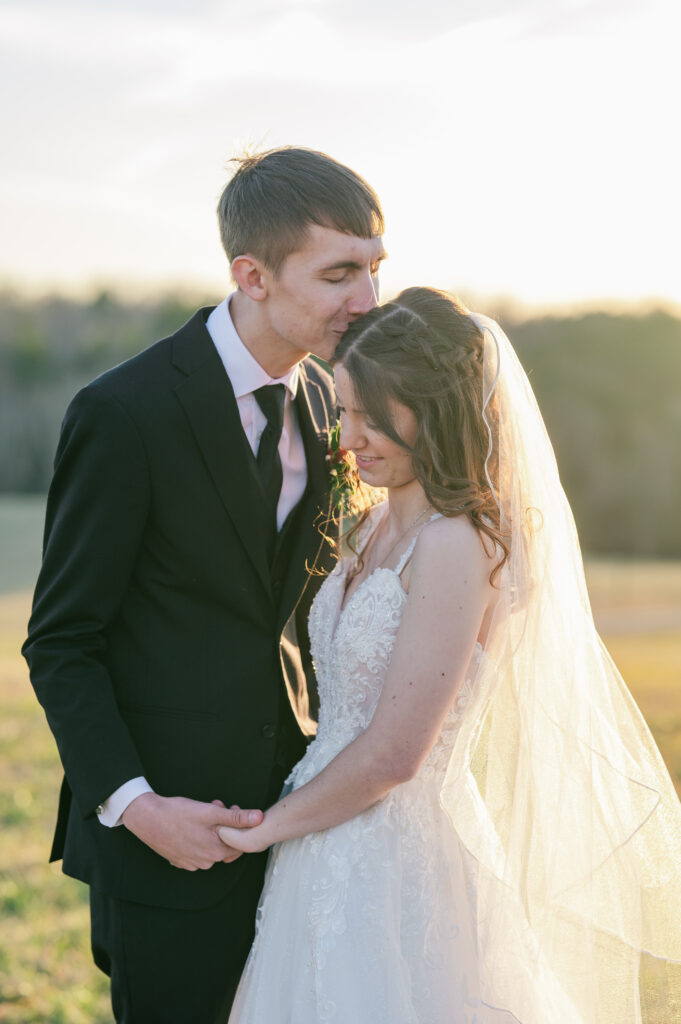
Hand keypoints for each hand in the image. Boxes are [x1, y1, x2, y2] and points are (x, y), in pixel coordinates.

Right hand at [121, 793, 262, 869]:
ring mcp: (191, 863)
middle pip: (225, 843)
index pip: (240, 842)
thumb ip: (236, 817)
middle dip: (224, 824)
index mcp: (216, 851)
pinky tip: (190, 824)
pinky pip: (196, 850)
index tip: (229, 808)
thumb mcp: (210, 812)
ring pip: (210, 846)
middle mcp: (205, 862)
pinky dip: (197, 837)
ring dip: (211, 830)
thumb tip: (259, 818)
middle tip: (215, 806)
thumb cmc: (177, 813)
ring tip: (201, 813)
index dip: (238, 824)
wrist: (147, 818)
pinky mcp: (179, 861)